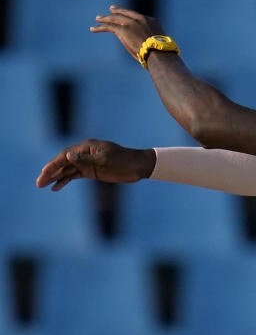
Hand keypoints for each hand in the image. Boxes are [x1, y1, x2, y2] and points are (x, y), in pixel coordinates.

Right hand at [36, 139, 155, 190]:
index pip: (65, 156)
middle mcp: (84, 154)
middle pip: (63, 163)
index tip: (45, 173)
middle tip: (39, 182)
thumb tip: (68, 155)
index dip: (54, 164)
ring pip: (67, 170)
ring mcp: (87, 163)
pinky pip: (75, 175)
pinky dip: (65, 181)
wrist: (138, 167)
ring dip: (55, 177)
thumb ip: (85, 160)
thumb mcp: (104, 160)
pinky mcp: (91, 171)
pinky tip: (56, 187)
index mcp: (87, 147)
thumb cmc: (123, 161)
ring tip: (43, 185)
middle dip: (51, 172)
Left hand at [90, 5, 166, 63]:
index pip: (137, 16)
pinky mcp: (124, 29)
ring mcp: (132, 23)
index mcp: (151, 21)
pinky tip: (93, 29)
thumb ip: (144, 36)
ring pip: (115, 18)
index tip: (126, 16)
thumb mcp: (154, 42)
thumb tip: (133, 38)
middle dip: (117, 11)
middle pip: (126, 13)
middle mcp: (141, 19)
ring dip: (106, 18)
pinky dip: (100, 27)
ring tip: (98, 18)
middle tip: (111, 9)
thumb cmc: (161, 52)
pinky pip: (109, 27)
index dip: (130, 15)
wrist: (160, 53)